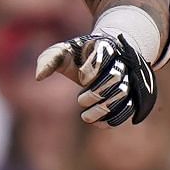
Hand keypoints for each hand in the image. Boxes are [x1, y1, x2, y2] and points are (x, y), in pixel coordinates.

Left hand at [34, 31, 156, 125]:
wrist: (108, 53)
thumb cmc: (81, 54)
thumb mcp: (64, 52)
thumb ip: (50, 59)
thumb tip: (38, 77)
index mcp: (105, 45)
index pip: (103, 55)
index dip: (92, 68)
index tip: (80, 77)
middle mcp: (121, 61)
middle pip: (115, 77)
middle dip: (96, 92)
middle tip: (80, 100)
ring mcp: (129, 78)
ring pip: (123, 94)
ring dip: (104, 109)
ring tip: (85, 116)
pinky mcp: (131, 94)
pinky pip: (129, 108)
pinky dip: (114, 118)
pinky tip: (98, 123)